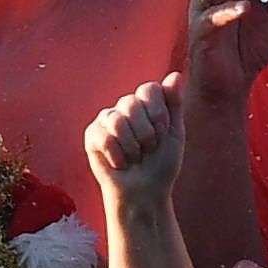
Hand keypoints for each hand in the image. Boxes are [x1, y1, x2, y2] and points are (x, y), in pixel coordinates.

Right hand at [87, 73, 186, 213]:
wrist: (145, 192)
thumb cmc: (161, 165)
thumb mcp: (175, 133)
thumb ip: (174, 103)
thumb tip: (175, 74)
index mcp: (145, 103)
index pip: (149, 89)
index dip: (158, 114)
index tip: (162, 133)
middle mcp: (125, 106)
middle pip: (131, 103)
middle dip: (146, 133)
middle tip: (148, 149)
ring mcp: (107, 119)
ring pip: (117, 121)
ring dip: (132, 147)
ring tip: (134, 157)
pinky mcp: (92, 135)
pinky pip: (104, 138)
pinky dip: (117, 156)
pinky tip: (120, 164)